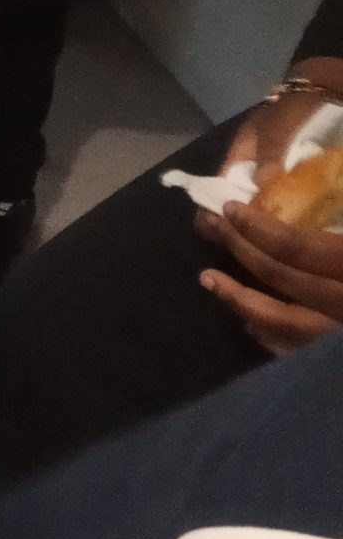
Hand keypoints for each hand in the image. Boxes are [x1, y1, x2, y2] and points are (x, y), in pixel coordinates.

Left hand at [201, 200, 342, 355]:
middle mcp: (341, 306)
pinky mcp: (336, 358)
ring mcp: (337, 338)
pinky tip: (252, 325)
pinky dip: (271, 337)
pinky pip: (298, 353)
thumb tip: (316, 180)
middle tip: (211, 225)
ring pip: (282, 322)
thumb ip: (334, 222)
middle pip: (279, 276)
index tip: (229, 209)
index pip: (295, 248)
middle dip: (240, 247)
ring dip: (241, 299)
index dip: (258, 228)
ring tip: (210, 279)